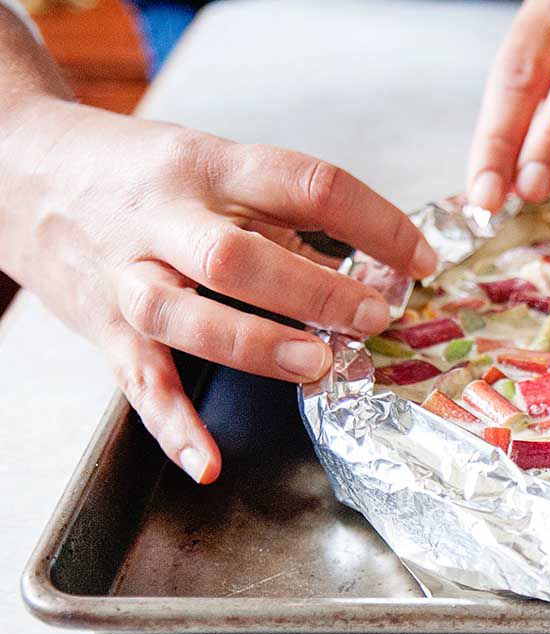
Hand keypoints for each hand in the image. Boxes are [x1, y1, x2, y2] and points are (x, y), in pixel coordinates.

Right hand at [0, 97, 435, 482]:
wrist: (19, 168)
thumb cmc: (143, 174)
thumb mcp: (217, 167)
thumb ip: (284, 219)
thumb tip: (370, 269)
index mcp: (211, 165)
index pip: (307, 183)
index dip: (374, 222)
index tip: (419, 258)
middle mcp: (165, 218)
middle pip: (236, 255)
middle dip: (314, 292)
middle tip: (373, 317)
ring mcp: (126, 274)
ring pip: (179, 312)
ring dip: (253, 344)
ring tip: (317, 366)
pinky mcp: (101, 328)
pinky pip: (137, 382)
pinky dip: (174, 427)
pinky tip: (208, 463)